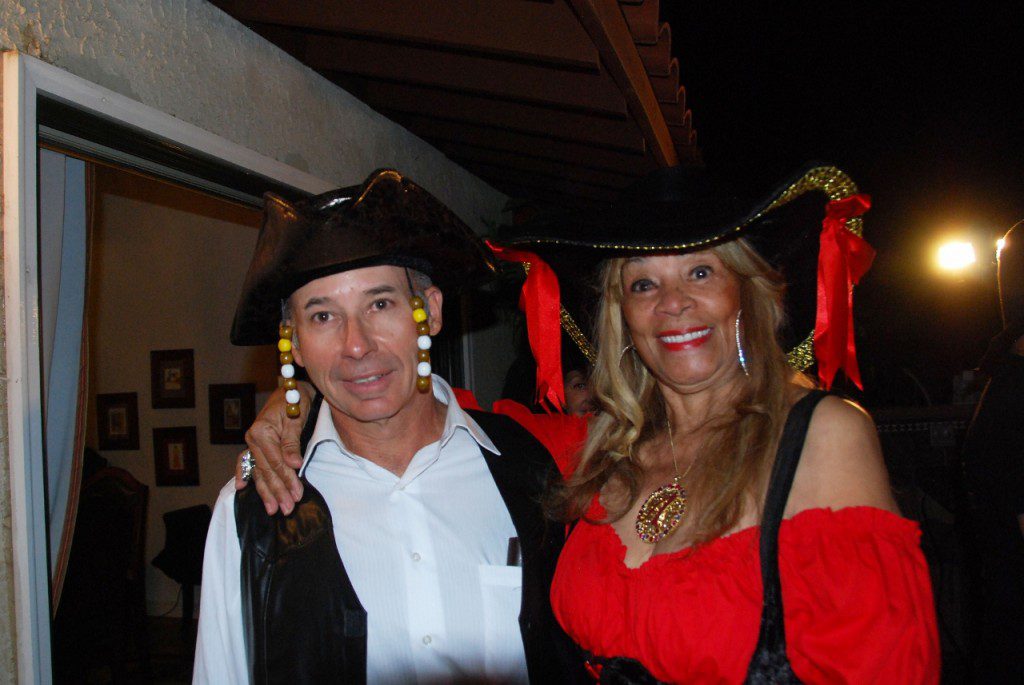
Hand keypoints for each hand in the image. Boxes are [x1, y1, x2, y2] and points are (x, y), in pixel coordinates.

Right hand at [234, 381, 312, 514]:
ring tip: (273, 509)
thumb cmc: (296, 400)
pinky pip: (248, 463)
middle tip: (287, 509)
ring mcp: (253, 444)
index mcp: (262, 432)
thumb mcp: (296, 418)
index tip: (297, 494)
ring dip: (266, 492)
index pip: (276, 462)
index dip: (287, 479)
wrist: (291, 389)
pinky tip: (240, 488)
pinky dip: (244, 475)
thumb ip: (292, 442)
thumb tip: (293, 464)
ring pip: (258, 472)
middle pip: (266, 471)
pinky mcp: (256, 446)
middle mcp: (253, 439)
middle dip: (277, 492)